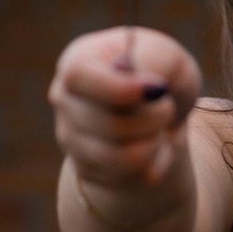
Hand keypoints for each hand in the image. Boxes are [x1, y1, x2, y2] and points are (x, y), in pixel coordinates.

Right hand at [48, 27, 201, 189]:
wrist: (160, 111)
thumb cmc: (161, 73)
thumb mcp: (167, 54)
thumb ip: (155, 59)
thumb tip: (144, 87)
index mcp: (77, 61)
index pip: (78, 77)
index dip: (120, 88)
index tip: (158, 89)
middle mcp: (65, 101)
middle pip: (110, 124)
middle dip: (156, 116)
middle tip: (167, 105)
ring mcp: (71, 139)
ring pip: (124, 158)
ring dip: (156, 142)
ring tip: (159, 126)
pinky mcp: (88, 170)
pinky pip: (135, 177)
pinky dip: (158, 161)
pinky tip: (155, 145)